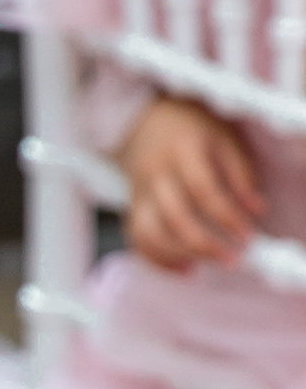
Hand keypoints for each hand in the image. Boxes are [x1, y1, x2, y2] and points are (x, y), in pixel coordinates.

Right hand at [119, 92, 261, 268]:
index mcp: (182, 151)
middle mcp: (156, 173)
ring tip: (205, 264)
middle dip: (203, 243)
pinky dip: (157, 259)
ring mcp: (140, 192)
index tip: (246, 234)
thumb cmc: (190, 129)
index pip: (203, 190)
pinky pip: (137, 239)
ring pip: (150, 232)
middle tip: (230, 258)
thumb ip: (241, 173)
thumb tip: (256, 210)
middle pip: (174, 216)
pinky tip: (183, 268)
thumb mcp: (223, 138)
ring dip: (178, 255)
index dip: (226, 216)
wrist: (146, 120)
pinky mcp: (133, 206)